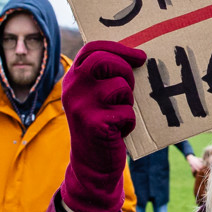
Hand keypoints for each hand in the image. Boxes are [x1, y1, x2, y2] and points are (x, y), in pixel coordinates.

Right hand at [60, 40, 144, 211]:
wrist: (91, 163)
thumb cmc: (101, 124)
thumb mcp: (95, 96)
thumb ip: (105, 75)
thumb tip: (137, 55)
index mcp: (73, 78)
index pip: (92, 48)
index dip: (118, 48)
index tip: (139, 56)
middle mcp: (72, 89)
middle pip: (103, 60)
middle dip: (125, 70)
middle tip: (131, 85)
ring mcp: (81, 106)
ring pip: (120, 87)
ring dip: (128, 101)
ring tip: (121, 113)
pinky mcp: (94, 124)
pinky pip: (126, 112)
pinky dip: (129, 121)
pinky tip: (120, 130)